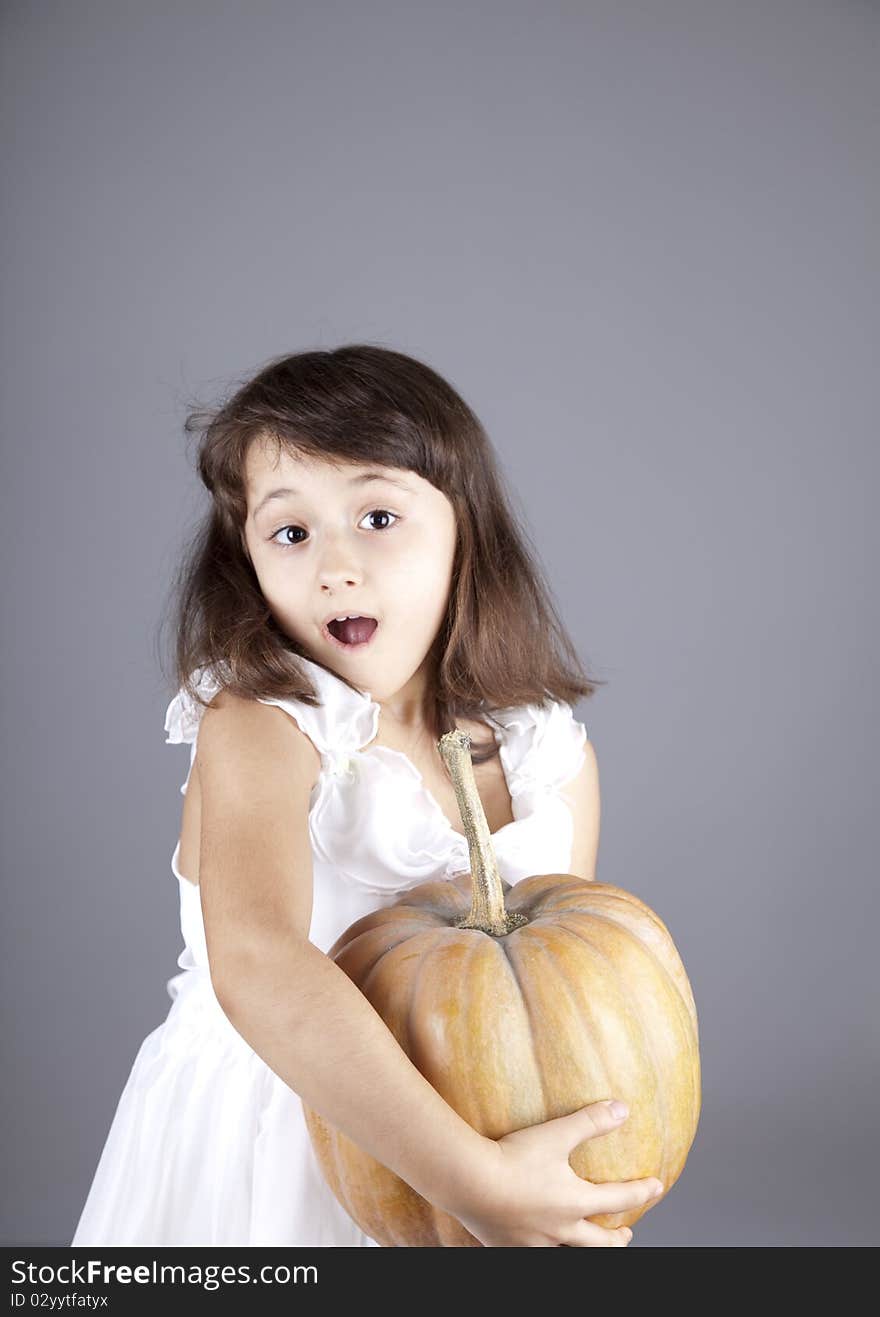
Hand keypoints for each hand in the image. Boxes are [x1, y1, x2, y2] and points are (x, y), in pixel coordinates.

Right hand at [453, 1100, 663, 1246]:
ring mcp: (533, 1243)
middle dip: (616, 1239)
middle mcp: (559, 1230)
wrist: (468, 1182)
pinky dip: (542, 1247)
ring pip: (566, 1252)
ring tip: (582, 1240)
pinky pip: (532, 1252)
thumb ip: (590, 1122)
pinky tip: (536, 1240)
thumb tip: (623, 1109)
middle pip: (597, 1243)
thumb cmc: (513, 1158)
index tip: (657, 1186)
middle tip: (627, 1234)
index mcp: (574, 1203)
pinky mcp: (508, 1247)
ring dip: (581, 1247)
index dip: (641, 1192)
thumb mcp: (555, 1134)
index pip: (618, 1200)